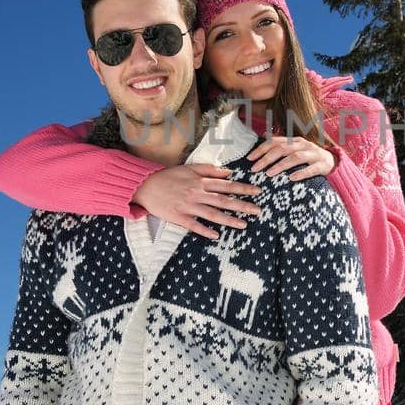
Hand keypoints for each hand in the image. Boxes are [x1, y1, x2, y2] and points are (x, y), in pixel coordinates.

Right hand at [134, 164, 263, 239]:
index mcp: (200, 181)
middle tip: (258, 210)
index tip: (257, 191)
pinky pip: (194, 225)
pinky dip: (205, 230)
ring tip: (243, 225)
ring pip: (212, 214)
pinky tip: (216, 236)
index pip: (226, 185)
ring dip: (228, 220)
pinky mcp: (178, 217)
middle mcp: (196, 193)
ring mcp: (188, 206)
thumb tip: (228, 172)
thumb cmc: (169, 176)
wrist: (145, 186)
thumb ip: (209, 169)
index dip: (243, 188)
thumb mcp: (189, 168)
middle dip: (242, 205)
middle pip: (223, 200)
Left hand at [249, 136, 335, 181]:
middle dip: (267, 158)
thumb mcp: (295, 148)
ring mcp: (313, 154)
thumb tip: (262, 135)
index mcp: (294, 140)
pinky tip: (291, 179)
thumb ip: (281, 143)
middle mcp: (303, 145)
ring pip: (295, 157)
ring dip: (281, 165)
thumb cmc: (309, 157)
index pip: (275, 142)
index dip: (261, 149)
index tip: (249, 159)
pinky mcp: (322, 165)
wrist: (334, 162)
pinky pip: (311, 169)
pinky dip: (301, 173)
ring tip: (269, 174)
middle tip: (255, 168)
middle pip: (282, 149)